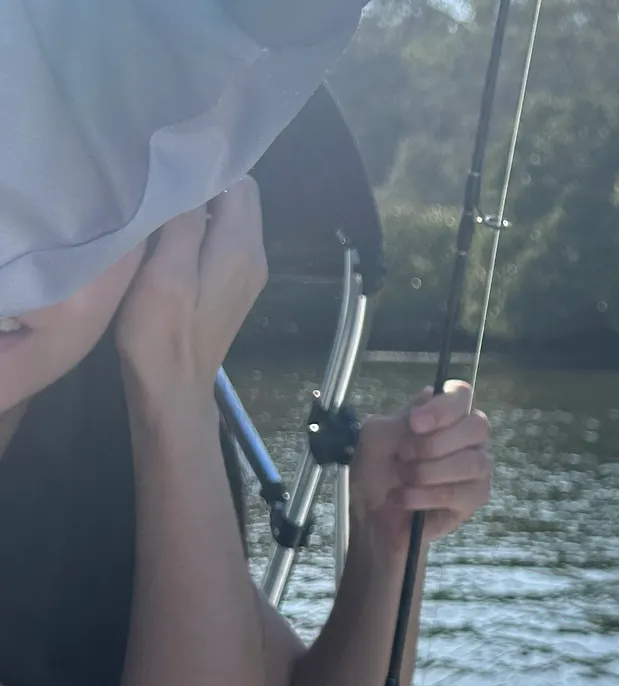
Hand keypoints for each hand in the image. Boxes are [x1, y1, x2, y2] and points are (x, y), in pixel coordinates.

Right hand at [114, 178, 267, 392]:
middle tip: (157, 176)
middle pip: (237, 199)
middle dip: (201, 183)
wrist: (171, 389)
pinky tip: (164, 233)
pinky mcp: (229, 287)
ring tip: (155, 201)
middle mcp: (254, 257)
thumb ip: (185, 222)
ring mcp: (244, 274)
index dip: (207, 164)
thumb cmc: (163, 332)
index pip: (241, 182)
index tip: (169, 155)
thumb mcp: (167, 271)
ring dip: (196, 207)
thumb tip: (192, 172)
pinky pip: (219, 242)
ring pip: (227, 220)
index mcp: (242, 249)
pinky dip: (197, 230)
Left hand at [349, 380, 492, 554]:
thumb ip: (402, 417)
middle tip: (404, 455)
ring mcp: (476, 469)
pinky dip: (426, 496)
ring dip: (427, 472)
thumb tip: (430, 394)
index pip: (462, 395)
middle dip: (434, 443)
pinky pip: (459, 493)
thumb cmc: (375, 473)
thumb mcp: (376, 437)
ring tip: (402, 479)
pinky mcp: (474, 499)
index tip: (415, 424)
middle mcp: (467, 438)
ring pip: (472, 462)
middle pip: (477, 426)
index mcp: (445, 416)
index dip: (443, 407)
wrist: (370, 517)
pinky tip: (404, 498)